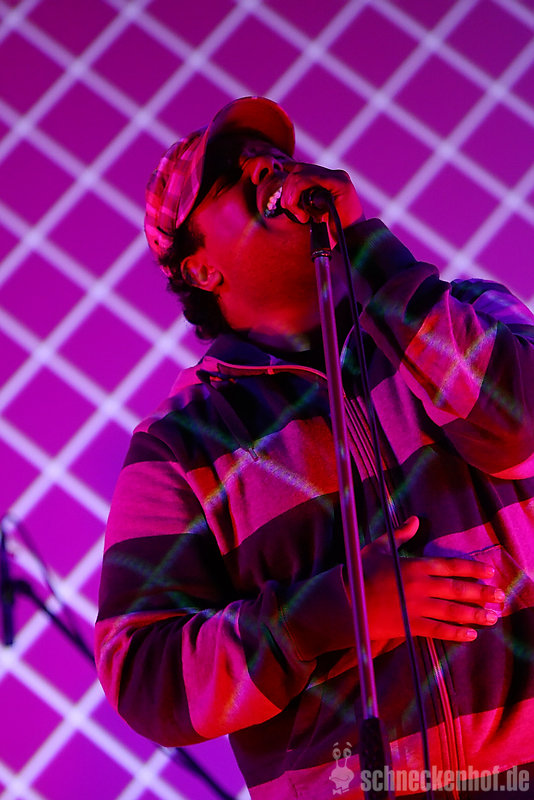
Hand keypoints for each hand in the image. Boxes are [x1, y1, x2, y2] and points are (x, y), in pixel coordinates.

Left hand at [279, 162, 363, 235]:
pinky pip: (308, 180)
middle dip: (287, 192)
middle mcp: (333, 175)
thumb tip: (284, 196)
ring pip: (300, 175)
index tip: (284, 202)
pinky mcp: (340, 182)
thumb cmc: (334, 232)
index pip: (300, 169)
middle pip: (297, 171)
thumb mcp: (314, 214)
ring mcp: (338, 177)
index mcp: (328, 180)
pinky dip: (298, 195)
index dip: (287, 182)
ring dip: (291, 197)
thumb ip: (304, 202)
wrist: (353, 241)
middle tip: (293, 213)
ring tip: (300, 216)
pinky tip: (303, 213)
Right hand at [361, 517, 505, 641]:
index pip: (450, 566)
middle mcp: (420, 587)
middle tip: (500, 596)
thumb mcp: (379, 547)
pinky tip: (471, 635)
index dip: (472, 569)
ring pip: (453, 611)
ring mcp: (416, 607)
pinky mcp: (410, 626)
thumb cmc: (360, 571)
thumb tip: (414, 520)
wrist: (344, 600)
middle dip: (481, 593)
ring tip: (492, 617)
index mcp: (414, 566)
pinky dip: (456, 633)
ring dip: (475, 614)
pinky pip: (438, 630)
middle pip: (457, 590)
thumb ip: (400, 535)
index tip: (489, 572)